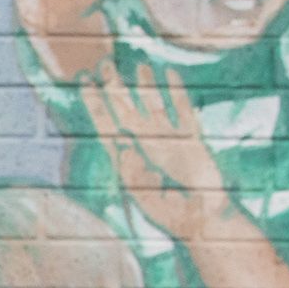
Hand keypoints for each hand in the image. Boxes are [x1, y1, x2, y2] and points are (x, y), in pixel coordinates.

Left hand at [81, 65, 234, 241]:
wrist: (203, 222)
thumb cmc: (172, 216)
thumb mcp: (146, 198)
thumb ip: (133, 176)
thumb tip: (123, 150)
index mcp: (130, 160)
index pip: (108, 127)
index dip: (96, 106)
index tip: (85, 85)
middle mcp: (147, 146)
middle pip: (127, 111)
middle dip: (115, 88)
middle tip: (105, 65)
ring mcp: (169, 140)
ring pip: (154, 106)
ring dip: (145, 86)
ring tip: (138, 65)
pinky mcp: (192, 139)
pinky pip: (182, 110)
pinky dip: (176, 93)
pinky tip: (169, 75)